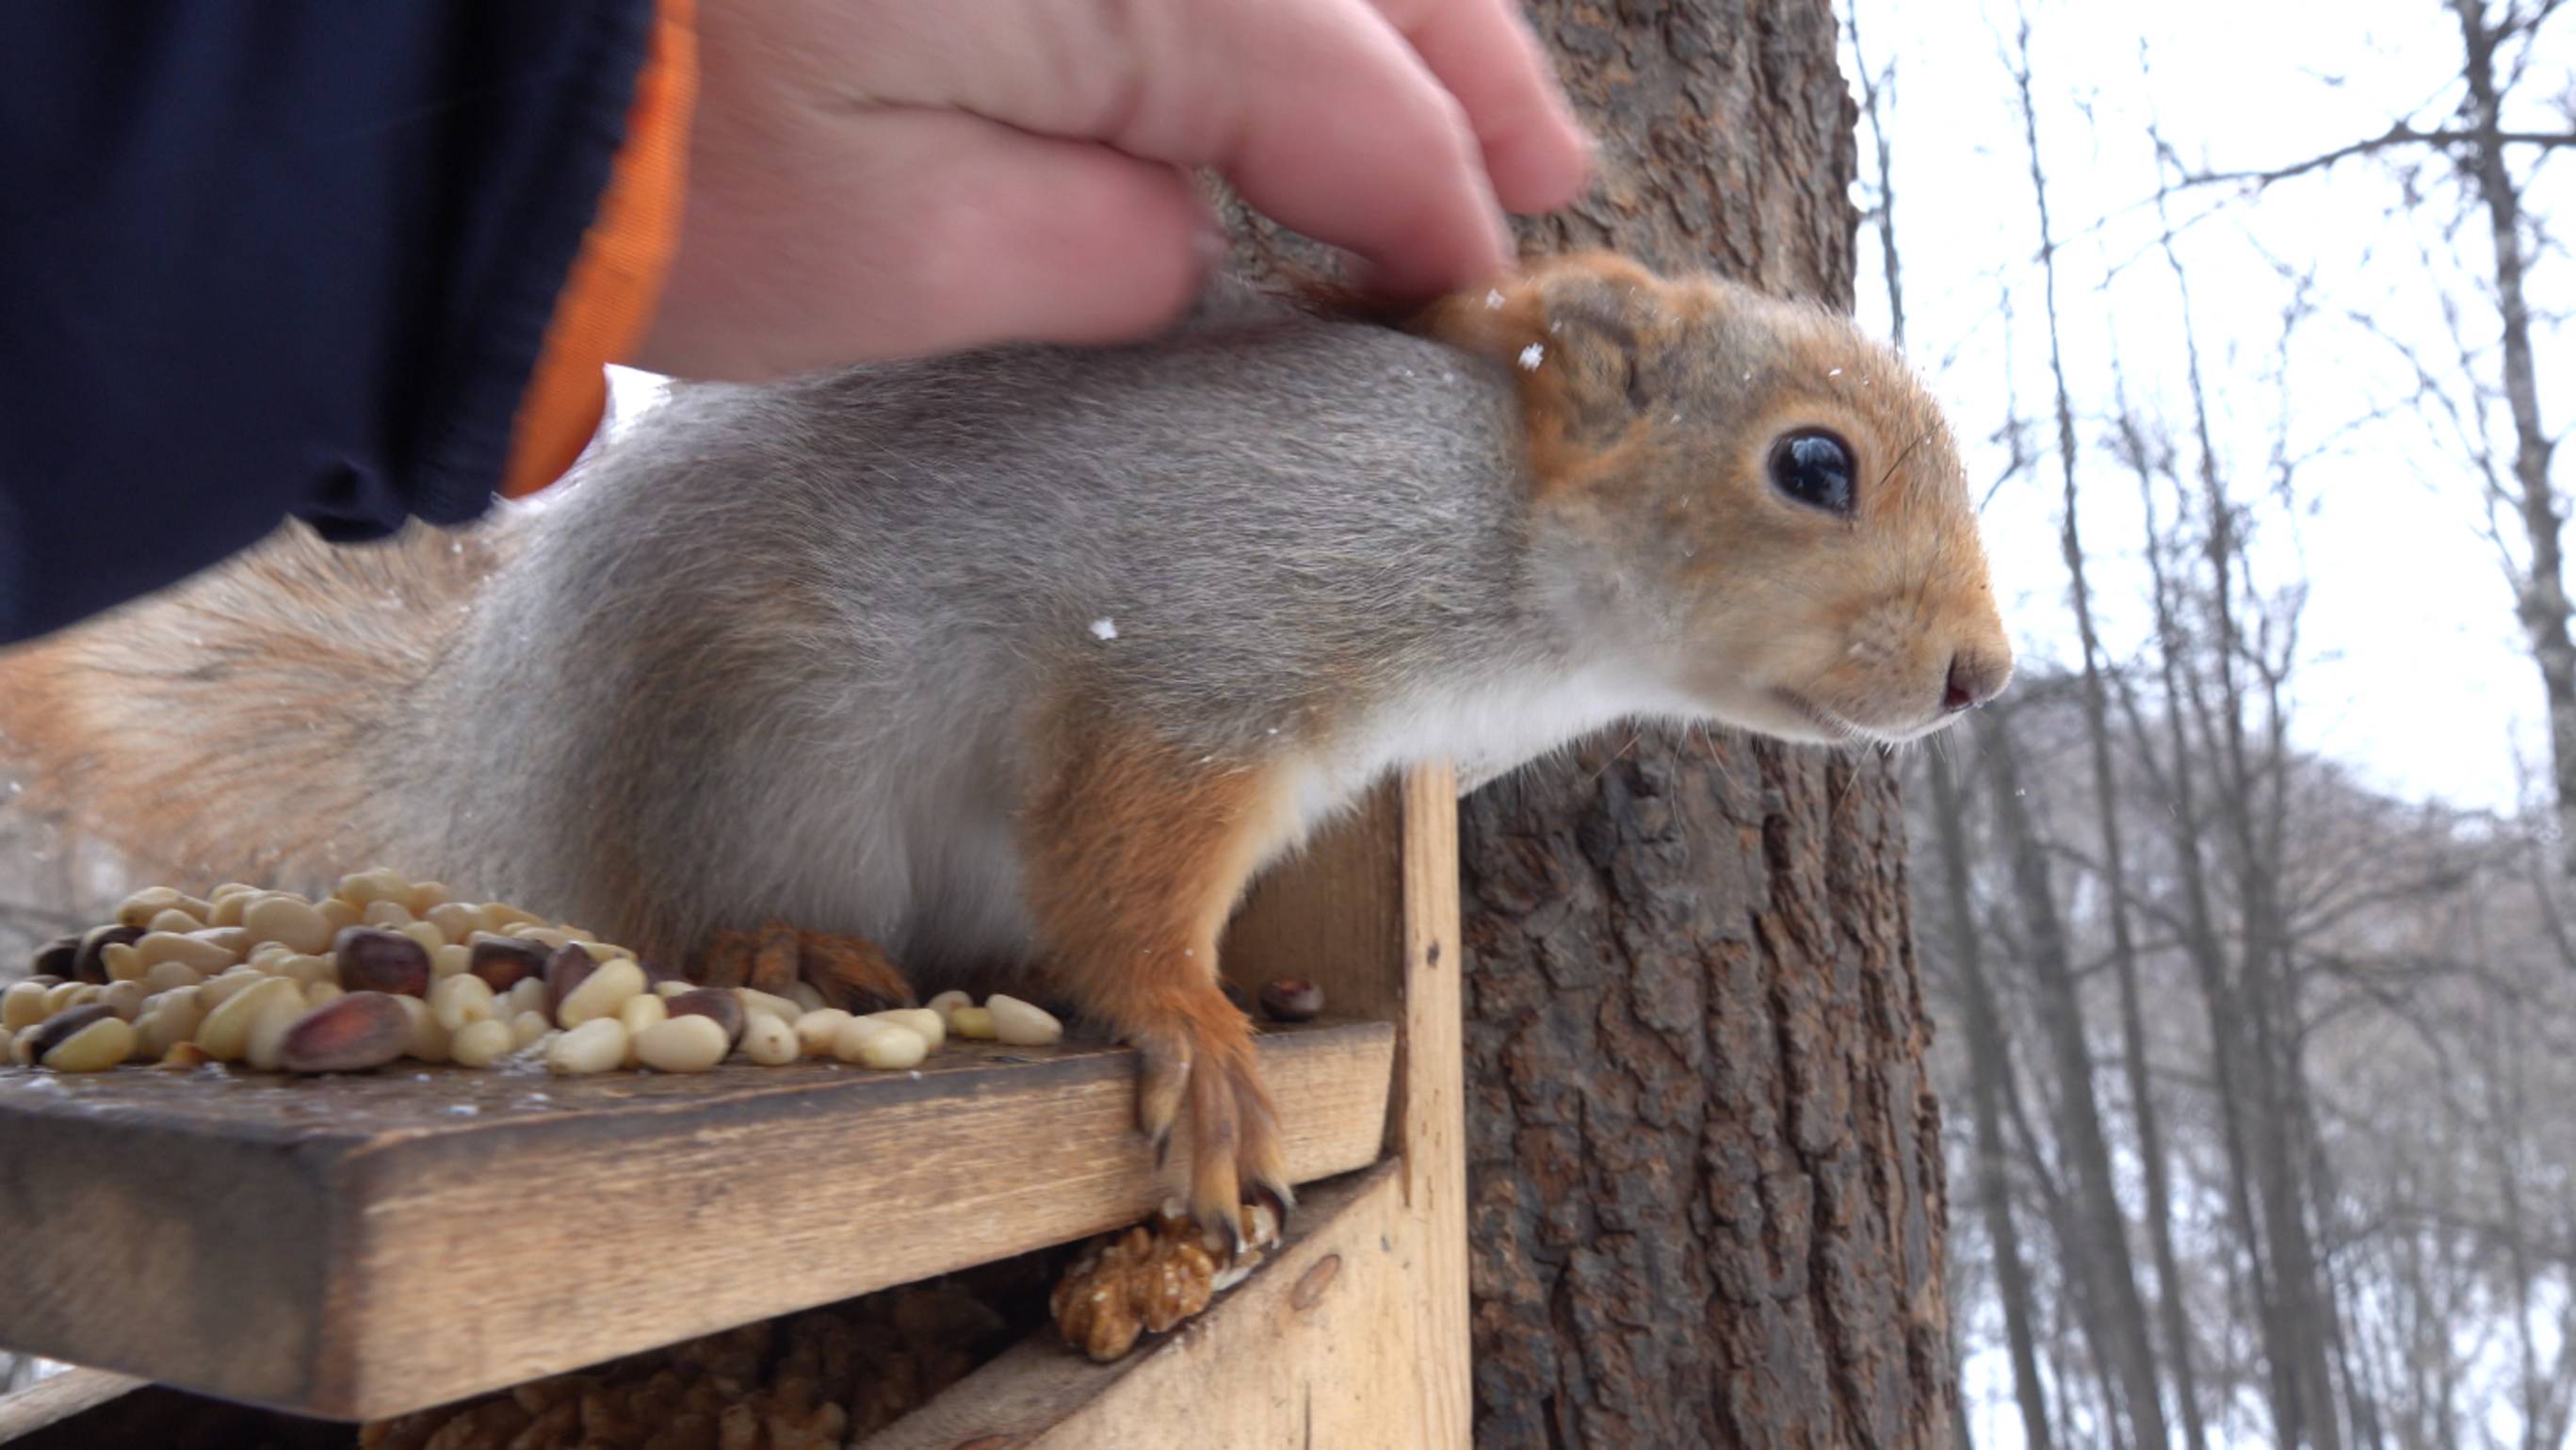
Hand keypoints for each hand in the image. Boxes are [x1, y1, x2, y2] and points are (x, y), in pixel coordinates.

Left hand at [633, 0, 1592, 380]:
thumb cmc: (662, 147)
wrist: (448, 31)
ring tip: (1465, 104)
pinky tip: (1293, 55)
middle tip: (1543, 179)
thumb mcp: (912, 254)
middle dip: (1465, 79)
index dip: (1431, 215)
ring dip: (1392, 17)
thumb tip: (1199, 241)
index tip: (1471, 315)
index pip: (1353, 105)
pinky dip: (1277, 8)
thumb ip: (1118, 248)